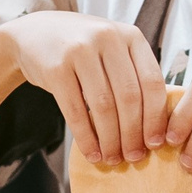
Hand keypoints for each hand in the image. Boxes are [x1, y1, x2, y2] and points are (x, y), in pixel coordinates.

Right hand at [3, 11, 168, 164]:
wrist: (35, 33)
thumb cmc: (83, 50)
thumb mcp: (113, 50)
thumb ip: (134, 75)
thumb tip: (154, 128)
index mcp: (131, 36)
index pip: (152, 81)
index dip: (156, 117)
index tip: (156, 143)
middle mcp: (108, 38)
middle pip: (129, 97)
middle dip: (133, 134)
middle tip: (134, 157)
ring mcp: (80, 50)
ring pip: (103, 106)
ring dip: (111, 140)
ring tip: (113, 159)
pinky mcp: (55, 68)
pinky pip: (75, 111)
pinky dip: (86, 137)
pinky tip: (92, 153)